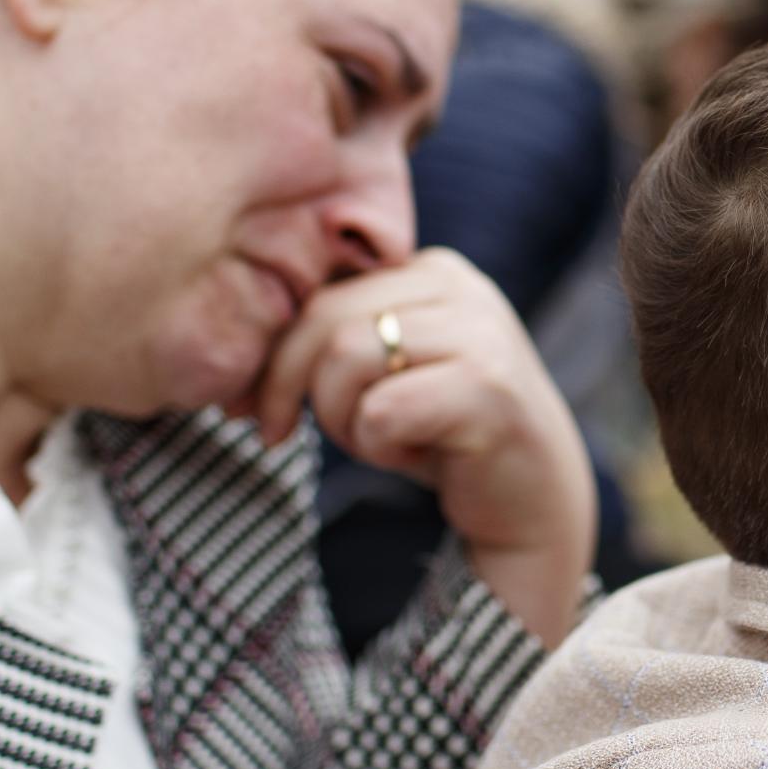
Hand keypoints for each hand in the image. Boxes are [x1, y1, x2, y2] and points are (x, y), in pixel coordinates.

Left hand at [254, 248, 595, 647]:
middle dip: (290, 387)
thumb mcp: (387, 368)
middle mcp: (462, 287)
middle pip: (325, 319)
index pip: (320, 290)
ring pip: (347, 358)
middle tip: (282, 435)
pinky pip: (382, 412)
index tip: (251, 408)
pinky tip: (415, 458)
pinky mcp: (490, 391)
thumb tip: (235, 348)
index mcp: (432, 270)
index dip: (274, 353)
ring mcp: (482, 335)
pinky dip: (379, 448)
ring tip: (379, 442)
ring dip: (341, 420)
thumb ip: (336, 335)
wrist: (532, 498)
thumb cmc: (442, 433)